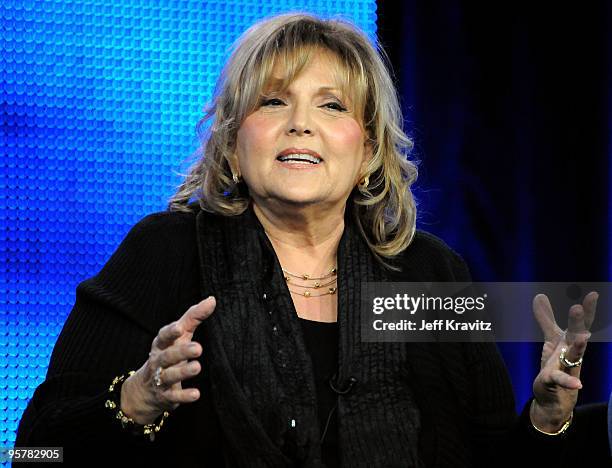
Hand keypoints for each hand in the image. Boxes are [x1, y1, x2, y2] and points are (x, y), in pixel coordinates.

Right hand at [120, 296, 215, 423]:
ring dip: (183, 372)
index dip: (170, 333)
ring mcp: (160, 380)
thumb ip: (193, 318)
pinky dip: (184, 396)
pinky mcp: (165, 396)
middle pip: (168, 356)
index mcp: (161, 344)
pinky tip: (196, 394)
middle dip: (181, 352)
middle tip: (198, 348)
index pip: (163, 336)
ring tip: (197, 367)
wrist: (145, 390)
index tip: (179, 328)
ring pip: (169, 376)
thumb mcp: (178, 336)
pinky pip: (174, 396)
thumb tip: (212, 300)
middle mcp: (158, 361)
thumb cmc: (168, 353)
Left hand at [530, 291, 597, 430]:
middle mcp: (571, 354)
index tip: (593, 294)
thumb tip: (540, 295)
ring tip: (583, 337)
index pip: (580, 324)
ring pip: (573, 355)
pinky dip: (568, 381)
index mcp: (570, 342)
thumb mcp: (551, 340)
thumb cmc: (556, 367)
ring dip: (578, 346)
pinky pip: (561, 380)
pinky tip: (578, 384)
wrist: (553, 400)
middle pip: (576, 336)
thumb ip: (546, 319)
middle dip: (578, 322)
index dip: (587, 310)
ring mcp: (566, 368)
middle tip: (578, 307)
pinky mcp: (554, 382)